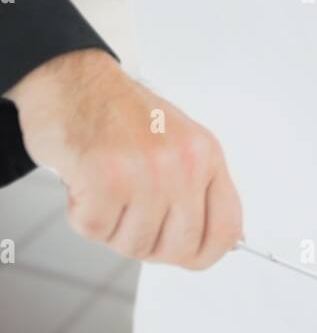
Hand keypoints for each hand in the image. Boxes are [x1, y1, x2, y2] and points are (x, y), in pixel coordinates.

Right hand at [6, 49, 243, 269]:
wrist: (74, 79)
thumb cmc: (120, 114)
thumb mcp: (179, 143)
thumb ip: (198, 189)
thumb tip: (217, 243)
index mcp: (205, 155)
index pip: (226, 230)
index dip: (203, 253)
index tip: (184, 253)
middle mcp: (183, 164)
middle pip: (178, 249)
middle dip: (148, 242)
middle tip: (128, 213)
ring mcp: (146, 172)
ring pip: (133, 246)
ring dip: (111, 225)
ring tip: (106, 186)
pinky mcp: (105, 178)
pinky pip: (95, 231)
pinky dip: (82, 214)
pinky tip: (85, 181)